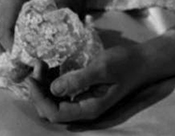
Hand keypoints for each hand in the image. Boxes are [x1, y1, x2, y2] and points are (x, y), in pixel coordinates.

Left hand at [28, 44, 147, 123]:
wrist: (142, 61)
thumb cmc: (124, 64)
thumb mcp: (102, 68)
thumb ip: (78, 79)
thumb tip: (54, 88)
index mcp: (88, 108)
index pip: (55, 113)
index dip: (39, 98)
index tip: (31, 77)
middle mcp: (83, 108)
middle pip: (51, 109)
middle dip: (39, 90)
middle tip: (37, 64)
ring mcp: (83, 100)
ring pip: (55, 100)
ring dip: (44, 84)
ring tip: (41, 62)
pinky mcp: (84, 91)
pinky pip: (62, 91)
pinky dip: (52, 80)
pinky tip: (51, 65)